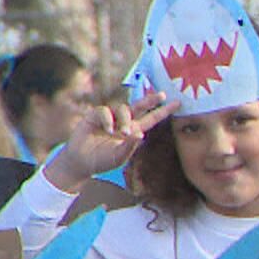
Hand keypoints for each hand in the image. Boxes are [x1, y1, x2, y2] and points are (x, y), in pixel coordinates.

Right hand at [44, 90, 179, 192]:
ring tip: (122, 133)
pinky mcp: (95, 116)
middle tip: (161, 95)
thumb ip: (129, 146)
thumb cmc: (102, 161)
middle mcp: (123, 121)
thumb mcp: (119, 157)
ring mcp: (109, 117)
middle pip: (139, 106)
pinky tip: (107, 130)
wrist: (80, 162)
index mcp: (132, 131)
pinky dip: (107, 120)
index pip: (151, 119)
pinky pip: (105, 112)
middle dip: (150, 100)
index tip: (178, 103)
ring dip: (125, 120)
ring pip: (123, 109)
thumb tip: (141, 134)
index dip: (163, 111)